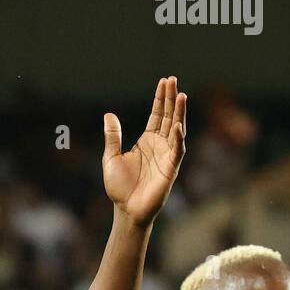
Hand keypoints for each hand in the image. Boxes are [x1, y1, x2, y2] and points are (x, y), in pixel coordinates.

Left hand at [103, 77, 186, 226]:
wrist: (126, 210)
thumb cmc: (120, 188)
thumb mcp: (111, 157)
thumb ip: (112, 137)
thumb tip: (108, 115)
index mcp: (147, 141)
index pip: (157, 114)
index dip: (161, 98)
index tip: (165, 81)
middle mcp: (160, 145)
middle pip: (168, 117)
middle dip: (172, 99)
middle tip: (173, 80)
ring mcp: (167, 156)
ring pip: (176, 129)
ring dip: (179, 113)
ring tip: (181, 95)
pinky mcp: (170, 170)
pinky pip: (177, 151)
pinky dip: (178, 138)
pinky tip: (176, 125)